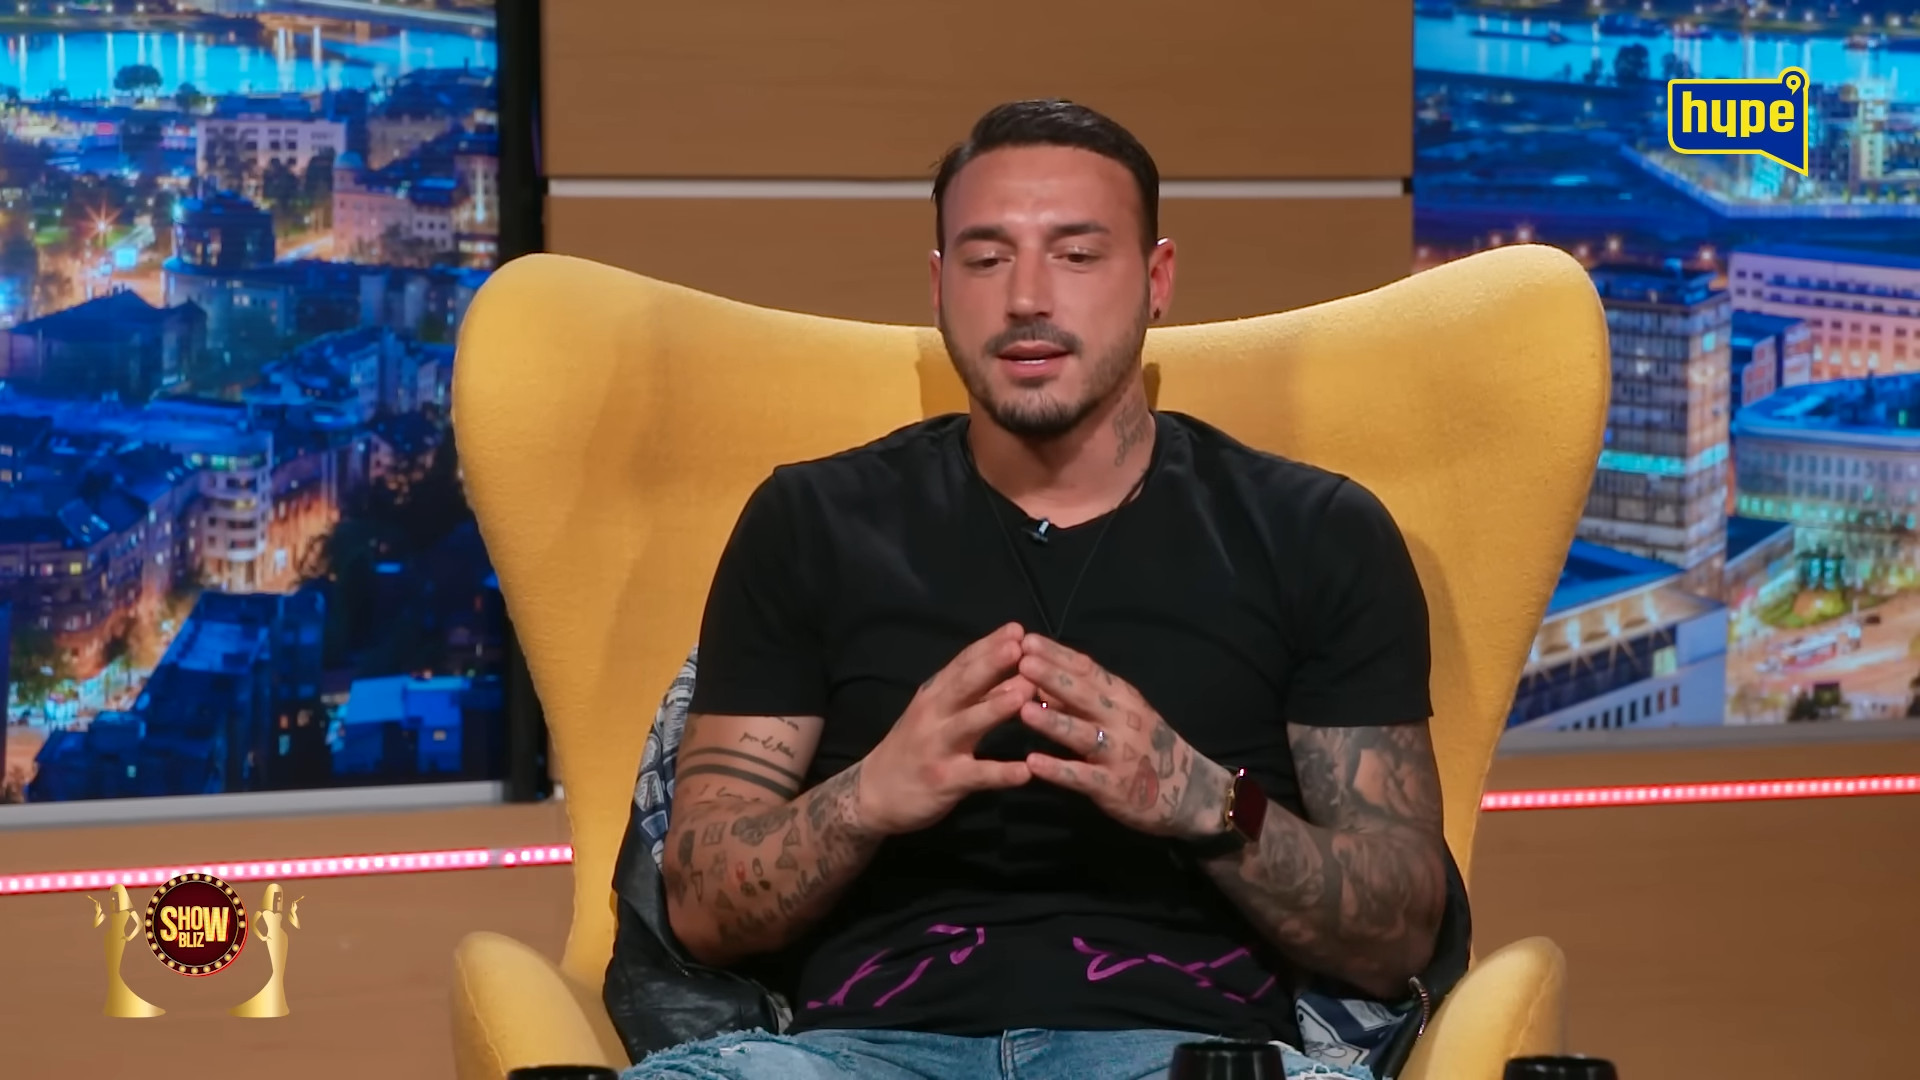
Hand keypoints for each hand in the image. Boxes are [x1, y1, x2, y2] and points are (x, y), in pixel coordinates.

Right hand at [858, 623, 1036, 835]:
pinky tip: (1026, 772)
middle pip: (963, 685)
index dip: (988, 645)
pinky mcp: (944, 781)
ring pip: (968, 724)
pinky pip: (976, 776)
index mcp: (935, 695)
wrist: (874, 794)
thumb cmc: (914, 749)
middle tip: (1019, 646)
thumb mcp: (938, 715)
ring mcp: (938, 747)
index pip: (962, 663)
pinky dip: (1001, 774)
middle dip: (990, 664)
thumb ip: (975, 696)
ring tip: (1024, 695)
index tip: (1016, 629)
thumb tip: (1021, 676)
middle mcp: (933, 715)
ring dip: (995, 708)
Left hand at [1016, 634, 1231, 838]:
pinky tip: (1033, 764)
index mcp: (1123, 697)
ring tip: (1023, 710)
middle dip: (1054, 677)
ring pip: (1084, 735)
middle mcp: (1123, 721)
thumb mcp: (1120, 714)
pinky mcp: (1115, 787)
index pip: (1088, 670)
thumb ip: (1081, 698)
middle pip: (1086, 695)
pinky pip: (1083, 777)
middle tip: (1022, 661)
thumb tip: (1039, 679)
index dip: (1058, 655)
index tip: (1027, 639)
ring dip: (1054, 722)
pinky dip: (1059, 770)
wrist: (1188, 792)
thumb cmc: (1145, 746)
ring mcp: (1120, 754)